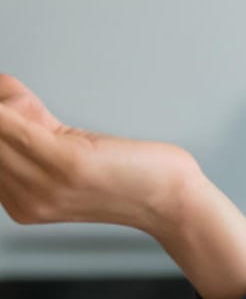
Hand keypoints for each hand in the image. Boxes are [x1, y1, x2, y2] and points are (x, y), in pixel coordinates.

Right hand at [0, 73, 245, 298]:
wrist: (174, 201)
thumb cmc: (132, 175)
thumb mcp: (70, 155)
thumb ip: (36, 132)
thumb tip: (5, 97)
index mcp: (19, 201)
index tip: (2, 106)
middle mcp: (23, 200)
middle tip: (14, 102)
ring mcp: (43, 187)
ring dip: (6, 104)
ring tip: (21, 101)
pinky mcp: (67, 164)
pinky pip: (20, 130)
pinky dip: (10, 107)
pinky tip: (10, 98)